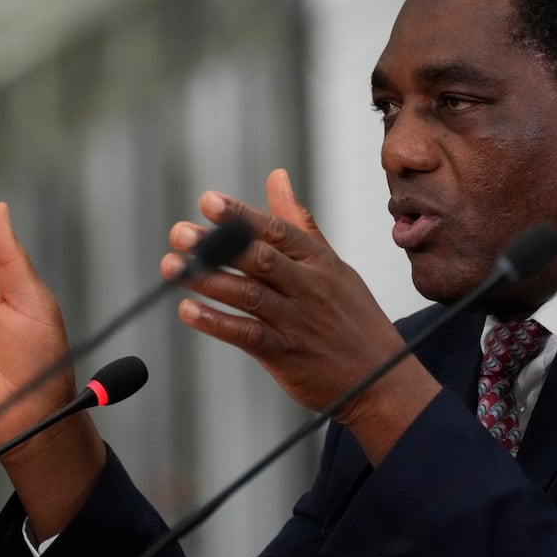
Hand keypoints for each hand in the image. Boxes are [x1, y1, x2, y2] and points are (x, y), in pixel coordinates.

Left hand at [163, 168, 442, 462]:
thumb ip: (299, 223)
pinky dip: (217, 322)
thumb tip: (277, 176)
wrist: (383, 379)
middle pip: (259, 259)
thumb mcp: (334, 265)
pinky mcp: (286, 355)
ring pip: (248, 294)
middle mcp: (308, 287)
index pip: (276, 230)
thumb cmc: (355, 319)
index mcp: (318, 262)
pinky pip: (247, 335)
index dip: (241, 216)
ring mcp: (297, 321)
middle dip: (217, 245)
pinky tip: (189, 310)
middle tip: (179, 233)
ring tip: (172, 267)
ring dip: (208, 280)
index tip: (208, 201)